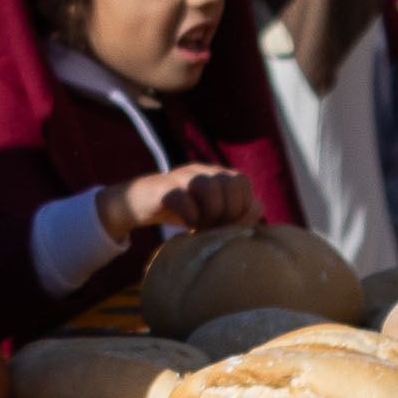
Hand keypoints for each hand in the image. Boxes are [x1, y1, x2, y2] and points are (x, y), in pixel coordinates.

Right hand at [110, 164, 254, 241]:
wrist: (139, 204)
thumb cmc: (182, 210)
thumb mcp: (212, 212)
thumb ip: (236, 211)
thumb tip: (258, 208)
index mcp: (216, 173)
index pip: (243, 181)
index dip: (241, 206)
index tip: (228, 224)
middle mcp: (202, 170)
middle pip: (230, 183)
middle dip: (228, 212)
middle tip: (215, 227)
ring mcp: (182, 177)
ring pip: (209, 187)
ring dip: (210, 214)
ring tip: (202, 227)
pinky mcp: (163, 188)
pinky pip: (183, 199)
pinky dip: (190, 216)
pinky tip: (187, 225)